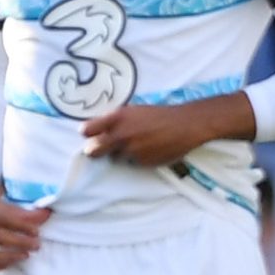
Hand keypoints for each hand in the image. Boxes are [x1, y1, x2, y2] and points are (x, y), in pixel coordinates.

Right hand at [0, 180, 49, 274]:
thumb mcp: (0, 197)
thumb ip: (21, 208)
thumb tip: (46, 214)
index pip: (2, 217)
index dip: (21, 225)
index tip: (37, 230)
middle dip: (19, 242)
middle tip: (37, 244)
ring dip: (9, 257)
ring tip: (26, 255)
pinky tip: (11, 262)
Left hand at [81, 92, 247, 168]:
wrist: (187, 124)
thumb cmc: (160, 115)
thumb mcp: (135, 111)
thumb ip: (115, 120)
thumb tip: (98, 131)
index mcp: (117, 118)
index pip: (87, 130)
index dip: (88, 134)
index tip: (90, 135)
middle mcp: (121, 135)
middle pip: (94, 150)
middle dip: (95, 150)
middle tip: (100, 149)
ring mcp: (131, 151)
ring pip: (115, 157)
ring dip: (122, 153)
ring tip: (138, 144)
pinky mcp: (143, 162)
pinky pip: (133, 162)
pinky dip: (138, 158)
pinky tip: (151, 149)